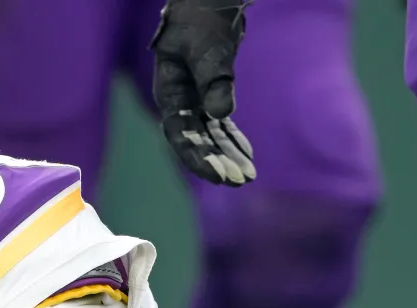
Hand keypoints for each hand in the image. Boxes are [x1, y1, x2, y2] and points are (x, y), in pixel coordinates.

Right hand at [152, 0, 255, 185]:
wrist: (206, 1)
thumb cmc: (199, 19)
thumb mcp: (205, 47)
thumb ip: (214, 79)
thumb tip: (221, 113)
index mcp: (169, 94)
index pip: (181, 135)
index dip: (199, 157)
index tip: (218, 175)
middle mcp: (178, 103)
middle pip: (196, 140)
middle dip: (217, 162)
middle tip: (238, 181)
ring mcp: (193, 101)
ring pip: (210, 135)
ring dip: (228, 155)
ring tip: (248, 176)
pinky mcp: (209, 95)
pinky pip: (220, 124)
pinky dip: (233, 138)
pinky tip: (247, 153)